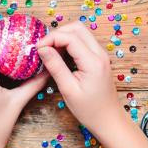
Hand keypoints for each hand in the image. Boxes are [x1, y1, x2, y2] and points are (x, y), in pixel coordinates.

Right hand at [36, 22, 121, 137]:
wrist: (109, 120)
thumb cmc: (89, 110)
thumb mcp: (68, 89)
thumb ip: (55, 66)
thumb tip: (42, 49)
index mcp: (93, 61)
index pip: (70, 37)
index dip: (51, 38)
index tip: (37, 48)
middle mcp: (100, 53)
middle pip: (77, 27)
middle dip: (57, 33)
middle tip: (44, 47)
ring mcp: (101, 54)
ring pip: (80, 32)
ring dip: (63, 37)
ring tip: (50, 51)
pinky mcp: (98, 58)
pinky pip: (83, 41)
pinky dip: (69, 43)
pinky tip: (60, 55)